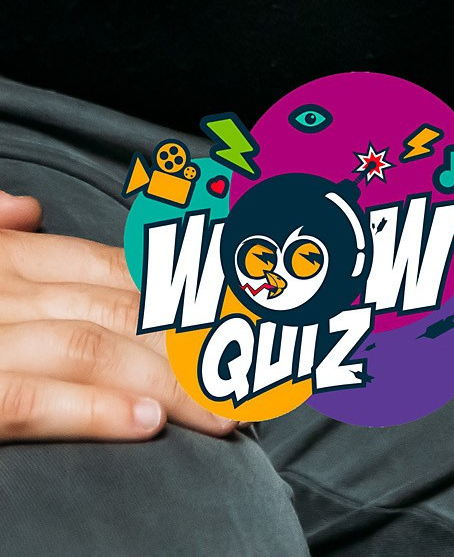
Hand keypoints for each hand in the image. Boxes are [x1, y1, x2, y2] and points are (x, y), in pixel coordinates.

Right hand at [0, 187, 236, 442]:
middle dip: (194, 343)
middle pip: (120, 311)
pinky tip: (148, 422)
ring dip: (167, 380)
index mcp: (8, 258)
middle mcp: (6, 291)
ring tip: (222, 409)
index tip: (235, 318)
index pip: (111, 270)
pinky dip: (94, 410)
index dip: (180, 294)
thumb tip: (29, 209)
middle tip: (251, 374)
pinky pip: (32, 402)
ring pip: (93, 350)